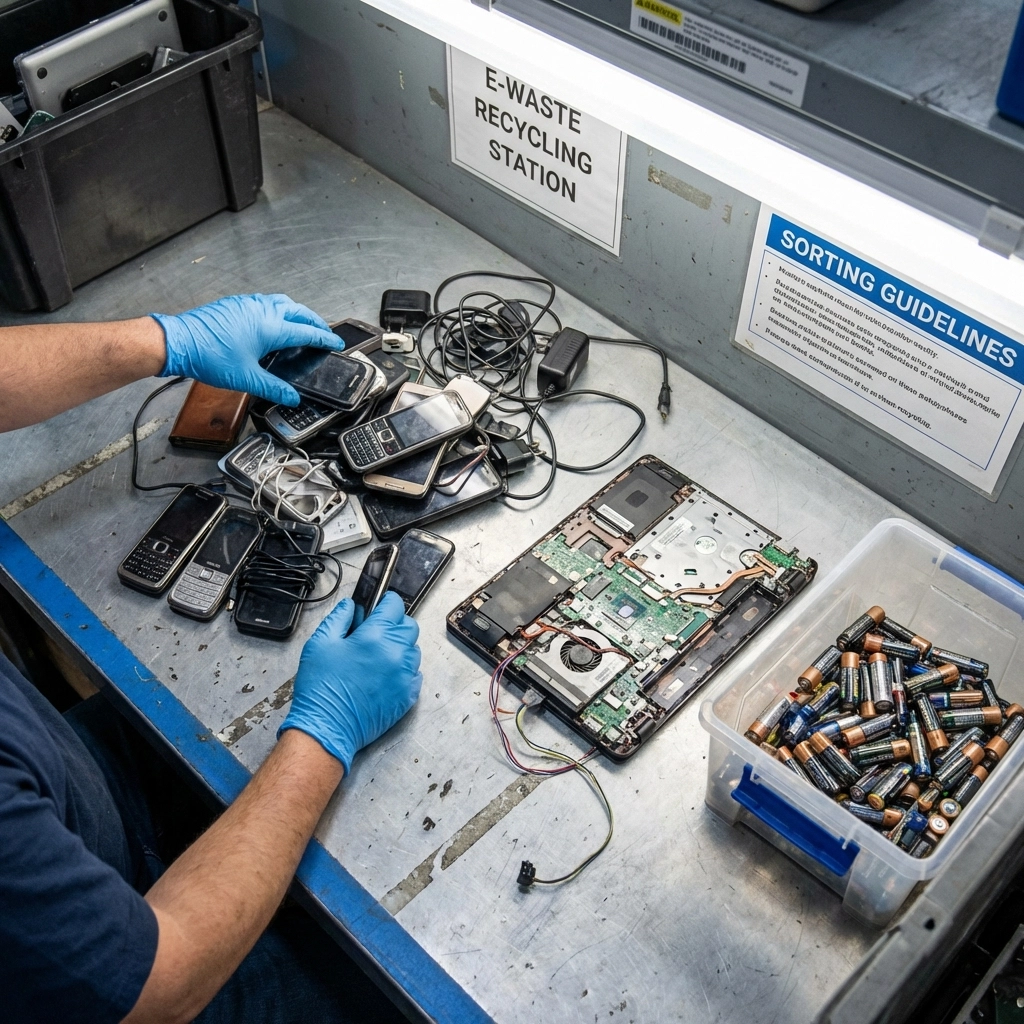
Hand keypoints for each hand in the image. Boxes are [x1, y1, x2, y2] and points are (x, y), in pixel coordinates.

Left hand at [152, 293, 341, 405]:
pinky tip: (273, 320)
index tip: (335, 342)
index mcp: (270, 327)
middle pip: (299, 311)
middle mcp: (262, 311)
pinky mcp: (235, 304)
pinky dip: (278, 308)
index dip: (325, 338)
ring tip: (302, 323)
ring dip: (297, 311)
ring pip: (282, 302)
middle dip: (315, 321)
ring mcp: (248, 304)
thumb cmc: (209, 356)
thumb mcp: (247, 379)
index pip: (307, 331)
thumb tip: (291, 397)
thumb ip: (274, 388)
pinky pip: (265, 302)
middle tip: (323, 332)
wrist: (180, 342)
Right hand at [280, 593, 421, 772]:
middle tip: (376, 633)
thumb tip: (351, 606)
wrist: (328, 727)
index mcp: (375, 637)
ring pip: (414, 650)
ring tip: (379, 657)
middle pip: (408, 626)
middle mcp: (396, 654)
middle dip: (394, 624)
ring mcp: (405, 676)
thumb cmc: (322, 688)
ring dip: (401, 648)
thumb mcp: (320, 643)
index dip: (385, 603)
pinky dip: (404, 671)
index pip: (395, 606)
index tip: (380, 606)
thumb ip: (339, 618)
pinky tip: (385, 676)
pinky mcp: (408, 696)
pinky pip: (415, 674)